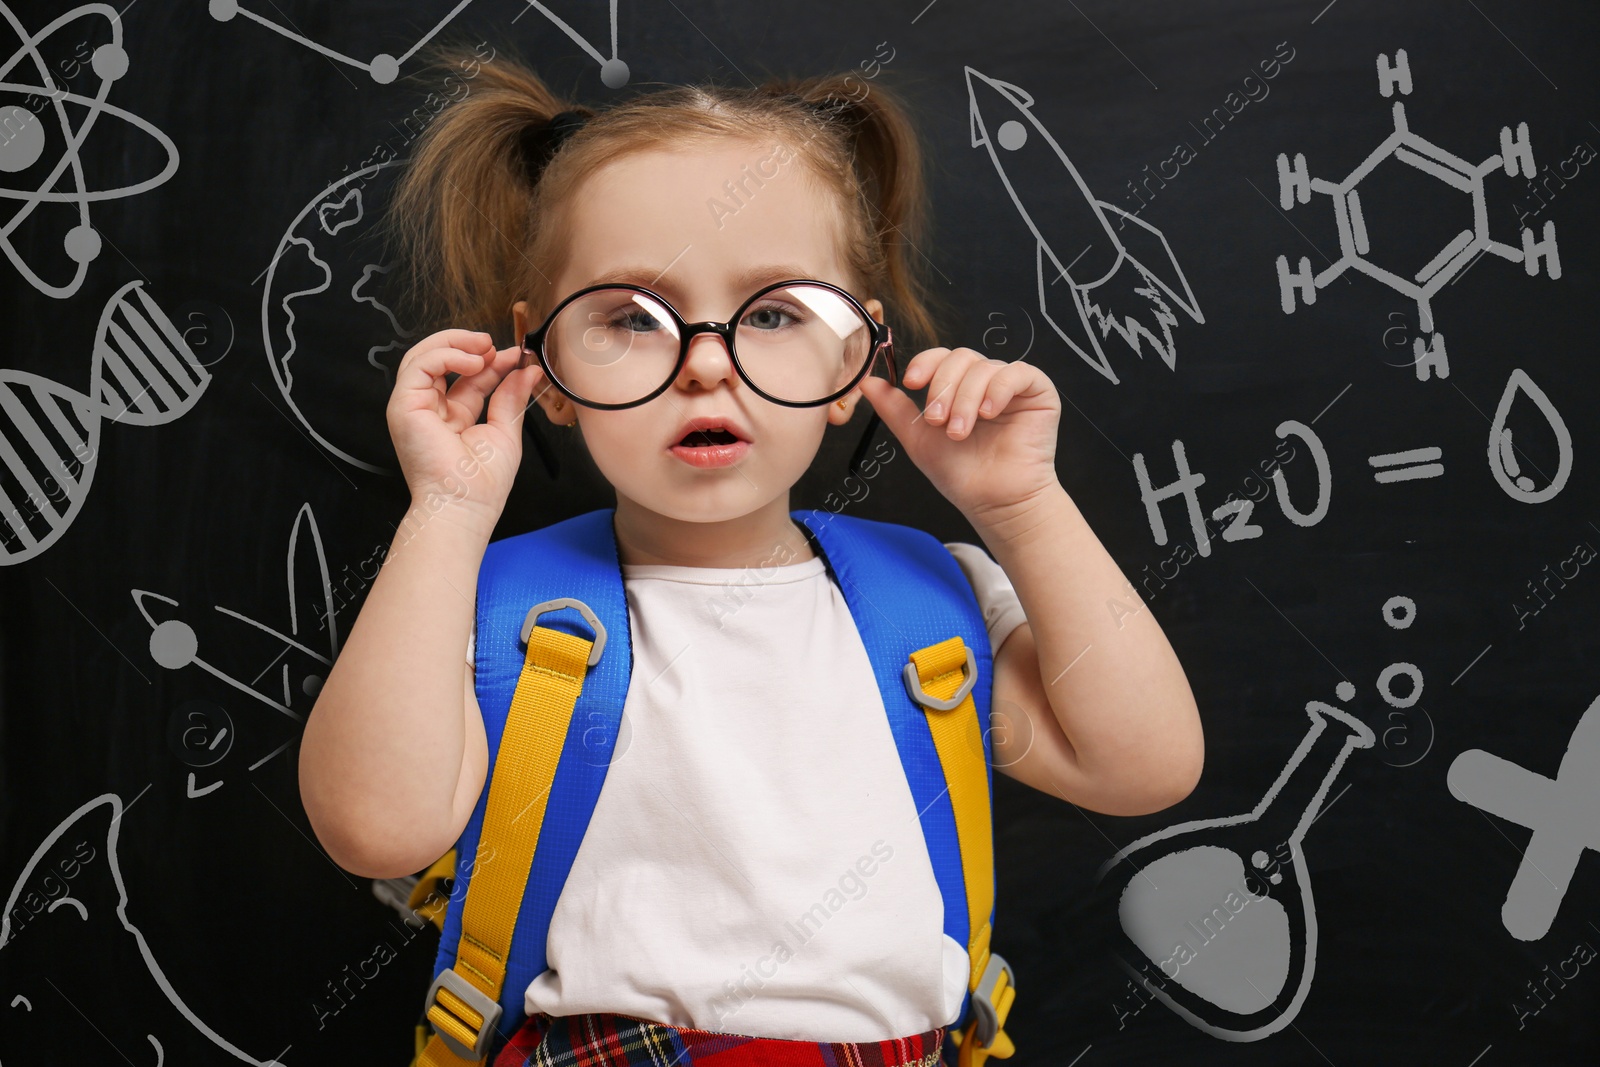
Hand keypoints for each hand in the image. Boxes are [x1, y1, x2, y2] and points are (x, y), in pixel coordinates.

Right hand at [385, 329, 547, 522]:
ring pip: (424, 356)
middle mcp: (431, 409)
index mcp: (454, 417)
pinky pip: (420, 365)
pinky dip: (447, 354)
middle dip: (468, 345)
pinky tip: (473, 360)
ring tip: (485, 347)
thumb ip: (511, 397)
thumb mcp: (505, 431)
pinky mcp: (404, 405)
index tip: (515, 355)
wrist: (465, 504)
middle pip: (442, 361)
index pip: (469, 377)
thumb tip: (528, 370)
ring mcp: (414, 406)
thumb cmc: (482, 483)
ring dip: (456, 343)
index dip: (491, 361)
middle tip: (494, 344)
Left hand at [856, 346, 1060, 519]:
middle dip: (944, 388)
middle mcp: (984, 381)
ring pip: (984, 368)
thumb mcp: (918, 438)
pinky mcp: (1038, 392)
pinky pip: (1018, 373)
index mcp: (958, 387)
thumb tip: (867, 382)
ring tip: (960, 431)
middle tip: (938, 421)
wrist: (994, 501)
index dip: (925, 363)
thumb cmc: (961, 474)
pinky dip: (999, 389)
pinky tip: (989, 413)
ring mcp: (1011, 385)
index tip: (911, 383)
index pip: (940, 357)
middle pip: (960, 357)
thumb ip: (894, 409)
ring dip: (966, 399)